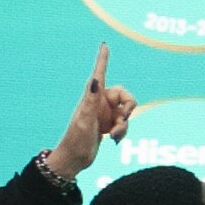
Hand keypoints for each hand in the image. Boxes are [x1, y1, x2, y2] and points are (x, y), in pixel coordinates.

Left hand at [44, 43, 135, 182]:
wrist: (75, 159)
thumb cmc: (76, 139)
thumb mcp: (85, 120)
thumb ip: (91, 100)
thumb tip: (95, 80)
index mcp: (92, 97)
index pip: (99, 74)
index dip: (102, 60)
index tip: (104, 45)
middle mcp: (100, 102)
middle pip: (125, 96)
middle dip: (129, 108)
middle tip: (123, 119)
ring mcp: (105, 113)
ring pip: (127, 112)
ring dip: (125, 124)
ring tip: (114, 135)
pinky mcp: (109, 124)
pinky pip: (124, 123)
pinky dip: (123, 131)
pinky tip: (113, 139)